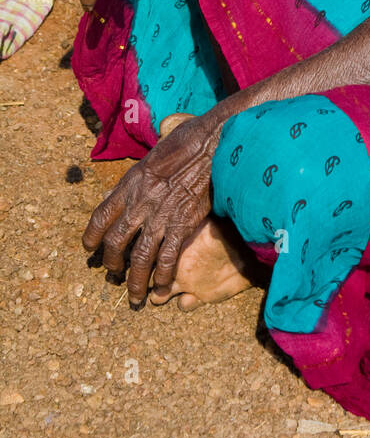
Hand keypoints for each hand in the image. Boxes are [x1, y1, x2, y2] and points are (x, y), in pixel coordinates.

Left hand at [82, 111, 224, 304]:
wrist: (213, 141)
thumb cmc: (187, 141)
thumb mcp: (153, 154)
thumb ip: (139, 176)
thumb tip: (127, 188)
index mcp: (131, 183)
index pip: (101, 215)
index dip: (92, 236)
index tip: (89, 248)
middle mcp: (140, 202)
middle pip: (116, 242)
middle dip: (112, 263)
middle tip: (113, 274)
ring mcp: (161, 214)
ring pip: (140, 257)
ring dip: (135, 280)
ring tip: (134, 296)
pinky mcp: (183, 222)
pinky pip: (167, 256)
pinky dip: (162, 275)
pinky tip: (160, 286)